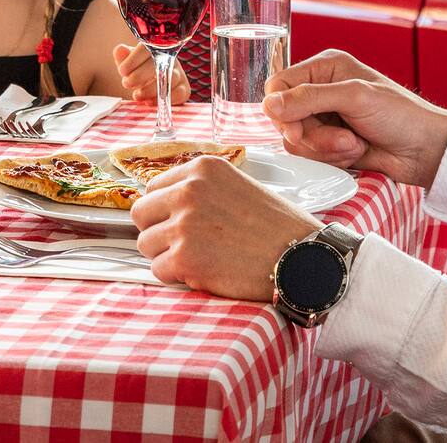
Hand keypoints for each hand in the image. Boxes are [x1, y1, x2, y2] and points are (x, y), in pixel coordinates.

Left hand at [114, 43, 190, 103]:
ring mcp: (179, 73)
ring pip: (170, 79)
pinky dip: (163, 99)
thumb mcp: (126, 62)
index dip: (133, 60)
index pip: (147, 47)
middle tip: (127, 83)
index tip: (122, 71)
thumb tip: (120, 50)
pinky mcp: (184, 89)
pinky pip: (179, 93)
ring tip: (137, 95)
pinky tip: (149, 101)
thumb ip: (122, 56)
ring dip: (151, 89)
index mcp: (155, 47)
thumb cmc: (136, 69)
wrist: (147, 83)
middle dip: (140, 76)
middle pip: (160, 63)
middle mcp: (169, 58)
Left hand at [131, 156, 318, 299]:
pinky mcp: (185, 258)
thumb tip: (165, 201)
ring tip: (201, 259)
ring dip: (166, 255)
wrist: (305, 258)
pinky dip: (177, 277)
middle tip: (184, 244)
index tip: (179, 222)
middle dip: (157, 231)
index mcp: (202, 169)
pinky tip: (204, 273)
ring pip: (145, 244)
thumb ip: (202, 189)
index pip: (153, 187)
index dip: (164, 210)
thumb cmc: (278, 226)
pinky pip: (158, 270)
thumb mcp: (238, 186)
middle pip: (140, 214)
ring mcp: (184, 224)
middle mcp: (188, 191)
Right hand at [261, 50, 446, 188]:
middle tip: (343, 139)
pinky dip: (333, 159)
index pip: (279, 86)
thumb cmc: (402, 115)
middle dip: (313, 135)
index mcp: (325, 68)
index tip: (297, 130)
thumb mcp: (355, 97)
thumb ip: (309, 98)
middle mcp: (321, 91)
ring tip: (355, 144)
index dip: (282, 111)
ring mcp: (325, 119)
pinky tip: (357, 152)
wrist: (427, 151)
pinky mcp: (330, 144)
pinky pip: (311, 156)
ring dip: (326, 149)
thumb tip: (270, 105)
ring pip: (297, 141)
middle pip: (285, 118)